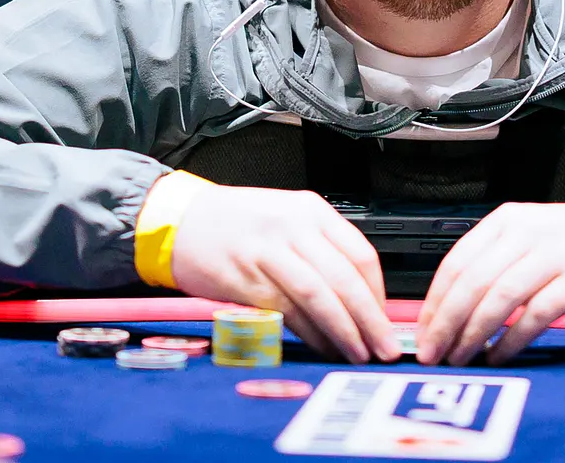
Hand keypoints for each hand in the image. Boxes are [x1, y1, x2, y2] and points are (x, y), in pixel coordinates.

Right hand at [171, 185, 399, 362]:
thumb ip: (320, 246)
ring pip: (319, 297)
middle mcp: (294, 228)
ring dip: (344, 332)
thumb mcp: (286, 215)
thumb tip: (357, 294)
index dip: (378, 293)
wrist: (179, 220)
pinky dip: (310, 334)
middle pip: (345, 280)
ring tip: (358, 353)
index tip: (385, 318)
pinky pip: (288, 312)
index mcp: (310, 210)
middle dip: (371, 319)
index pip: (360, 254)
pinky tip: (322, 347)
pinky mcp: (247, 279)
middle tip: (385, 347)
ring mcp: (269, 252)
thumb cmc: (234, 222)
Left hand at [416, 201, 564, 365]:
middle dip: (446, 323)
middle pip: (473, 283)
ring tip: (460, 358)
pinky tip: (499, 356)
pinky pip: (535, 315)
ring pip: (499, 299)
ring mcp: (553, 256)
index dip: (435, 302)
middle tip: (432, 353)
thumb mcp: (529, 236)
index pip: (456, 262)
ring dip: (473, 334)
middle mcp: (526, 234)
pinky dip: (512, 340)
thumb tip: (449, 307)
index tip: (423, 332)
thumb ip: (493, 261)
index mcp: (506, 221)